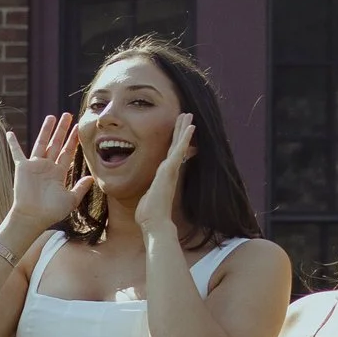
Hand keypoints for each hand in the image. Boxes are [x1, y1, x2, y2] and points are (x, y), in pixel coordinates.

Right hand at [4, 113, 92, 233]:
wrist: (33, 217)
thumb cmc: (51, 211)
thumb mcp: (71, 200)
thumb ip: (81, 188)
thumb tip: (92, 178)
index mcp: (58, 173)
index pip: (68, 152)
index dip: (73, 140)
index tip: (78, 128)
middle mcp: (47, 167)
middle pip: (57, 143)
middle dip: (63, 129)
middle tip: (68, 115)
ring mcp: (34, 166)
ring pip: (42, 143)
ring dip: (46, 130)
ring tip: (52, 117)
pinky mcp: (22, 168)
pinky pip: (17, 153)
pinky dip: (12, 143)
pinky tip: (10, 133)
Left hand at [135, 112, 193, 238]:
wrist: (153, 222)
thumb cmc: (148, 212)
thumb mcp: (147, 195)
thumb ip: (149, 189)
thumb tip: (149, 190)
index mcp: (163, 174)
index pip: (170, 153)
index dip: (175, 140)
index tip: (178, 128)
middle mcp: (169, 170)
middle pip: (176, 145)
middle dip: (181, 130)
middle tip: (186, 115)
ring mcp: (170, 169)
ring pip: (179, 144)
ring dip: (184, 129)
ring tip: (188, 114)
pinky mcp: (170, 170)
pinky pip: (178, 151)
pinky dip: (184, 139)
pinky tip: (190, 127)